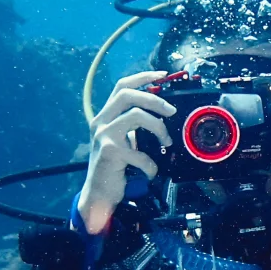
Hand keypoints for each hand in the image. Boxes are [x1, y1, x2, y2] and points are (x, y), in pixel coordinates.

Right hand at [77, 71, 175, 234]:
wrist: (98, 194)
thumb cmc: (114, 168)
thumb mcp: (122, 141)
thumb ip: (134, 126)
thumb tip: (162, 112)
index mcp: (105, 115)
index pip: (122, 86)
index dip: (142, 77)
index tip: (162, 75)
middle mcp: (101, 121)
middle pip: (128, 94)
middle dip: (155, 100)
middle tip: (172, 112)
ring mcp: (103, 135)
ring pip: (137, 116)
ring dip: (159, 129)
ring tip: (166, 143)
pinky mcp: (109, 152)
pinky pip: (140, 153)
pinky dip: (151, 165)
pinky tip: (150, 172)